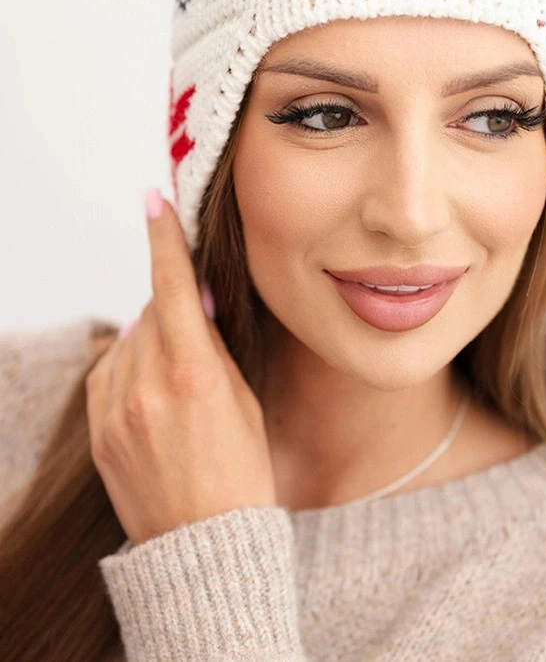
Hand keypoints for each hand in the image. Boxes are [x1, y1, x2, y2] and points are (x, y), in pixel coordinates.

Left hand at [86, 190, 276, 545]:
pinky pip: (108, 374)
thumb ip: (214, 348)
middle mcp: (147, 387)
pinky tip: (153, 393)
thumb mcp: (244, 402)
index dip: (164, 239)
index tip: (153, 201)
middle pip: (151, 314)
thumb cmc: (240, 476)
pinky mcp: (98, 432)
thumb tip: (198, 301)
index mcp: (194, 375)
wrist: (203, 547)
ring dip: (151, 342)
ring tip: (180, 382)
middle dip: (174, 312)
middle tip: (199, 335)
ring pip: (128, 342)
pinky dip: (128, 368)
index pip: (173, 287)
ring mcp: (116, 411)